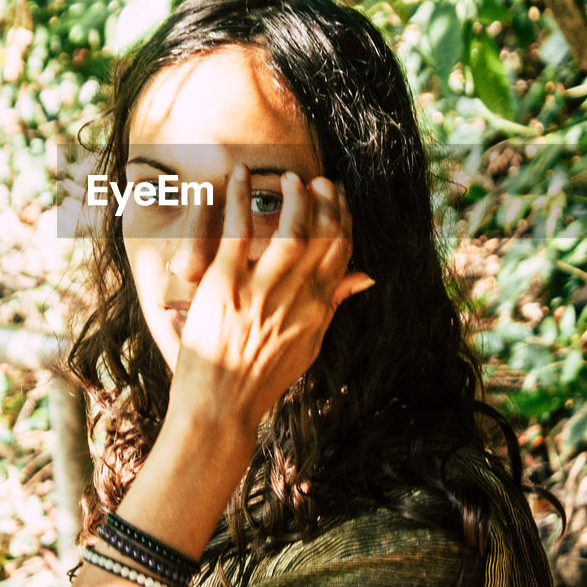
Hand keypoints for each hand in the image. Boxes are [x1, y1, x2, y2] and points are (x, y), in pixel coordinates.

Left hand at [165, 164, 374, 439]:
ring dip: (294, 199)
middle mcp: (295, 299)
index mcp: (316, 311)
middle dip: (326, 203)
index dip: (343, 219)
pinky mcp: (224, 286)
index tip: (338, 196)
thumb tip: (366, 276)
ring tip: (289, 178)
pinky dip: (239, 200)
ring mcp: (260, 292)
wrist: (220, 408)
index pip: (342, 254)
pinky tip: (239, 178)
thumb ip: (332, 305)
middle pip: (323, 239)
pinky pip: (237, 233)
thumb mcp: (306, 344)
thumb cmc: (259, 379)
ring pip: (291, 233)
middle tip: (318, 181)